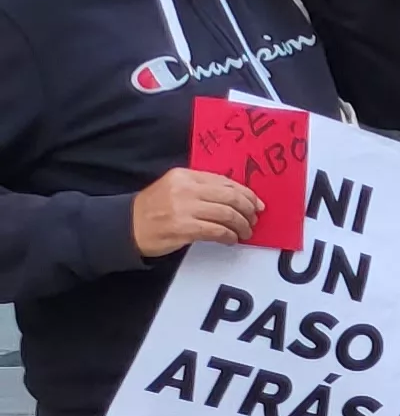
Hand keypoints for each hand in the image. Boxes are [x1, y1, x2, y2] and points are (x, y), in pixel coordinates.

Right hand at [131, 167, 261, 256]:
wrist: (127, 226)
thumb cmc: (153, 209)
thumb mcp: (175, 188)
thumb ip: (202, 189)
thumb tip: (236, 198)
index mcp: (185, 176)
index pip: (225, 182)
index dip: (247, 194)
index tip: (257, 204)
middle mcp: (186, 189)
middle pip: (231, 198)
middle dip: (248, 210)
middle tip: (253, 220)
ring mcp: (184, 208)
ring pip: (227, 215)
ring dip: (242, 225)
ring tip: (245, 232)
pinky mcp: (183, 228)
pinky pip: (217, 231)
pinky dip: (229, 236)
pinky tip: (231, 239)